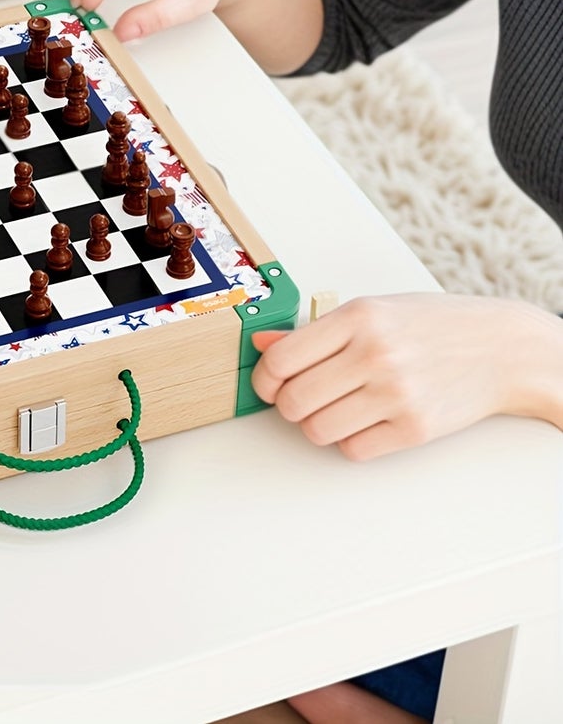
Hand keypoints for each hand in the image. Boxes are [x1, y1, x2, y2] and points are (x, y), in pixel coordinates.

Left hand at [252, 294, 536, 460]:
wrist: (500, 348)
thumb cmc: (429, 325)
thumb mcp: (370, 310)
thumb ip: (313, 330)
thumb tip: (261, 345)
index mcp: (357, 317)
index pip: (282, 360)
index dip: (265, 379)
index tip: (269, 384)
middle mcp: (375, 354)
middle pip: (295, 400)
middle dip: (288, 406)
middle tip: (299, 400)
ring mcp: (397, 393)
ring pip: (319, 430)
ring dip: (317, 426)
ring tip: (334, 409)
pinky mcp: (416, 428)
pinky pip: (354, 450)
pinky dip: (350, 441)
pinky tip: (364, 421)